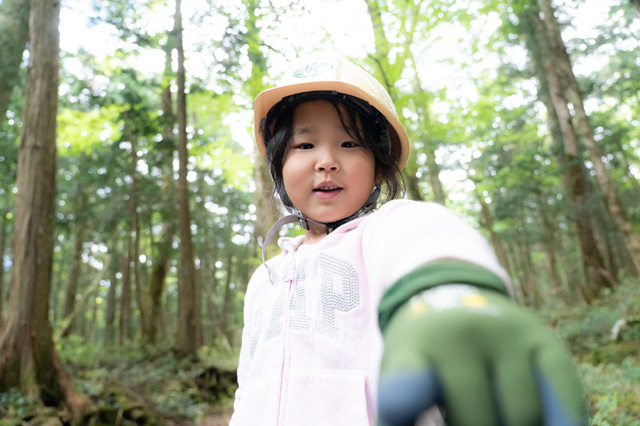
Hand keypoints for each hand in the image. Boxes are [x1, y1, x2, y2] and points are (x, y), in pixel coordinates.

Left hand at [377, 284, 586, 425]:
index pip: (408, 382)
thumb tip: (402, 423)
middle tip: (462, 425)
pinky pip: (566, 400)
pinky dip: (561, 423)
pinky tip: (552, 425)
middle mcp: (461, 336)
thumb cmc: (426, 355)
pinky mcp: (546, 342)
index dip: (406, 397)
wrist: (451, 294)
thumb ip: (404, 409)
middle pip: (476, 420)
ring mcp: (508, 336)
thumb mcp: (400, 376)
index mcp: (414, 352)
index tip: (399, 409)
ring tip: (495, 421)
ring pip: (523, 416)